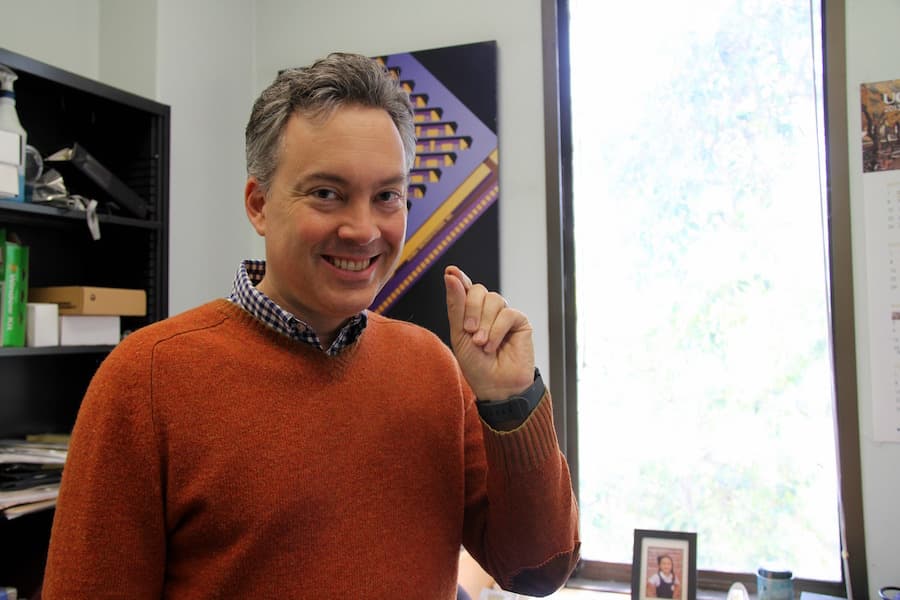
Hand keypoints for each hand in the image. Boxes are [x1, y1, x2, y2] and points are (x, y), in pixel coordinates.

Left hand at [444, 265, 534, 399]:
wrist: (495, 386)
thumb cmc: (475, 364)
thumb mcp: (459, 334)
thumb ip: (456, 305)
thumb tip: (451, 274)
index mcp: (470, 311)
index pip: (465, 288)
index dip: (459, 279)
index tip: (450, 271)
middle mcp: (487, 310)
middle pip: (479, 291)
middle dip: (471, 310)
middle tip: (470, 332)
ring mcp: (504, 314)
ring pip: (494, 299)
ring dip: (485, 323)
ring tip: (481, 344)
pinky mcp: (520, 322)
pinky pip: (507, 313)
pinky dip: (497, 330)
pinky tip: (493, 346)